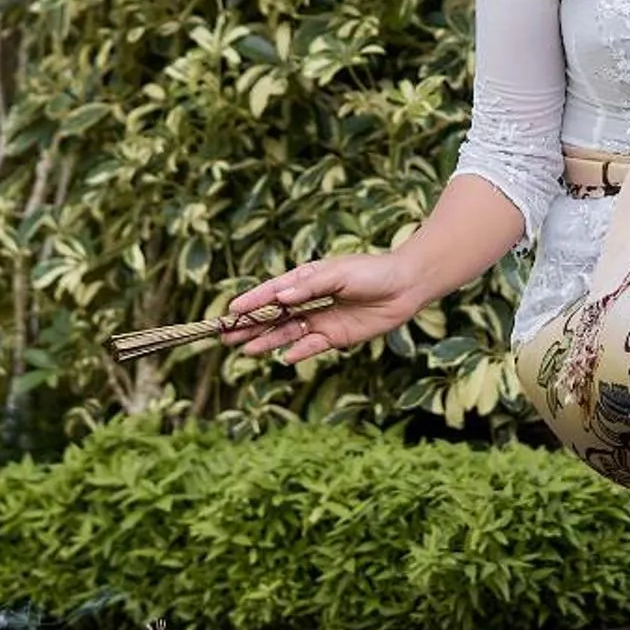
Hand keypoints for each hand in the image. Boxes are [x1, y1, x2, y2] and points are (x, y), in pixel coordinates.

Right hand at [224, 249, 430, 365]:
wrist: (405, 286)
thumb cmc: (372, 272)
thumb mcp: (338, 274)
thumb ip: (308, 286)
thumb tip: (279, 295)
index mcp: (306, 278)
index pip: (272, 291)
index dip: (251, 301)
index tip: (230, 310)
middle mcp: (308, 299)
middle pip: (273, 314)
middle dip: (249, 324)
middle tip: (224, 334)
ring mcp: (321, 319)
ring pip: (287, 332)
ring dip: (266, 340)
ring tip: (243, 348)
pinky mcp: (336, 336)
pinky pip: (311, 346)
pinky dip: (299, 351)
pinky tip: (284, 357)